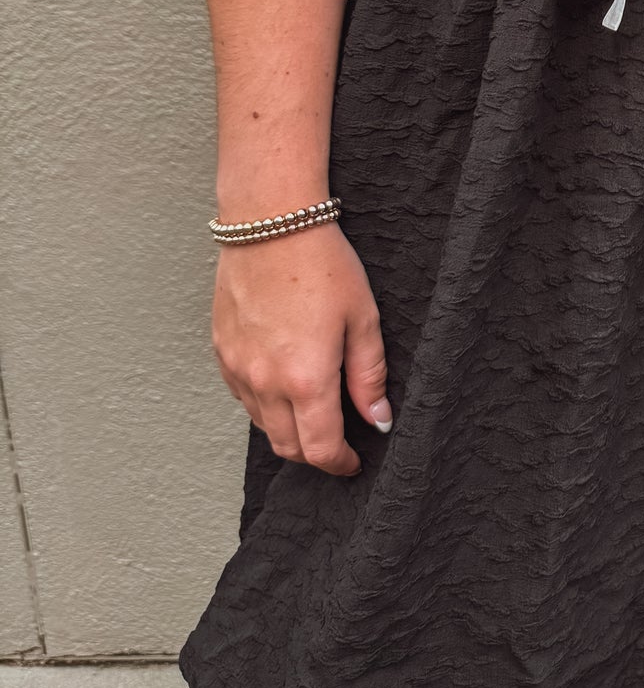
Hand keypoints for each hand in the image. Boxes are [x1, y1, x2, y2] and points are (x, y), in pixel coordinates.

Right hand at [211, 220, 390, 474]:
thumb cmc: (321, 264)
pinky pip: (242, 396)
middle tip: (337, 442)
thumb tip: (378, 419)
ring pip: (262, 424)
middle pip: (287, 446)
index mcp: (305, 379)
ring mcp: (237, 368)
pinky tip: (284, 384)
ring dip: (288, 429)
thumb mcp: (362, 319)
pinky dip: (264, 404)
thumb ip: (369, 377)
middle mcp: (264, 382)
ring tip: (313, 410)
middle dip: (314, 453)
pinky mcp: (221, 351)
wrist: (270, 223)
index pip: (319, 449)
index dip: (339, 464)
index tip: (353, 462)